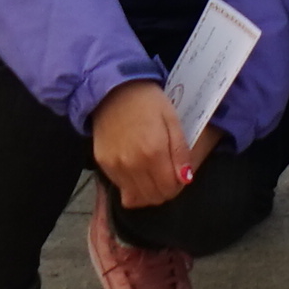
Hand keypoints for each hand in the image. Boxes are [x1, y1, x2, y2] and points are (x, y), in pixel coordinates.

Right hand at [83, 76, 195, 210]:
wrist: (113, 90)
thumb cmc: (148, 102)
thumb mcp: (172, 119)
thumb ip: (180, 151)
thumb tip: (186, 179)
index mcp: (153, 152)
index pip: (169, 189)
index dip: (178, 186)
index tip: (179, 175)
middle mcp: (132, 164)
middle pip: (153, 197)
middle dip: (165, 191)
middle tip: (167, 174)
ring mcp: (115, 166)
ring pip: (137, 198)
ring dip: (149, 192)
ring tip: (153, 174)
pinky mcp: (103, 164)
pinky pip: (121, 188)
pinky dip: (132, 187)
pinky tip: (137, 171)